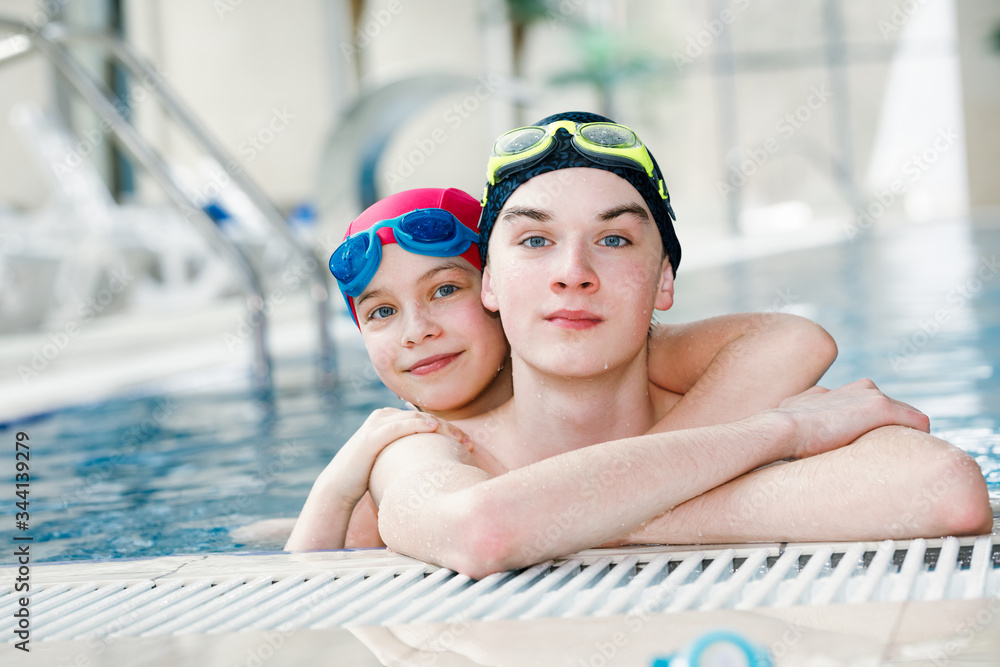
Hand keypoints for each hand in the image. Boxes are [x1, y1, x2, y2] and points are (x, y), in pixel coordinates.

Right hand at [325, 408, 471, 506]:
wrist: (339, 486)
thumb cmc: (368, 476)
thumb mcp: (392, 460)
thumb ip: (408, 454)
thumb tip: (433, 464)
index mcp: (389, 419)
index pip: (426, 420)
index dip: (450, 430)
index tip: (468, 445)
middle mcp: (382, 416)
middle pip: (424, 417)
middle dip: (450, 429)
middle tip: (470, 444)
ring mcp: (376, 424)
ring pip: (414, 419)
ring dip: (440, 426)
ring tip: (460, 438)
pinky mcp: (370, 437)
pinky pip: (398, 427)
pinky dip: (416, 424)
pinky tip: (433, 427)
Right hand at [775, 379, 929, 458]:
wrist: (780, 429)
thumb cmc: (779, 434)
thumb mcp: (789, 424)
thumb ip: (799, 424)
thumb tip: (790, 440)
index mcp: (836, 393)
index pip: (867, 404)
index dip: (873, 427)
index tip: (873, 447)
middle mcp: (857, 388)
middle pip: (893, 407)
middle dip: (895, 429)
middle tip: (894, 456)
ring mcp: (870, 396)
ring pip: (907, 414)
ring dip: (908, 433)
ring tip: (908, 457)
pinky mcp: (881, 408)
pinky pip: (918, 422)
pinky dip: (921, 438)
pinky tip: (917, 456)